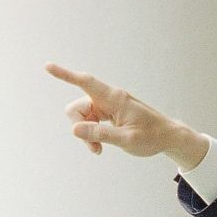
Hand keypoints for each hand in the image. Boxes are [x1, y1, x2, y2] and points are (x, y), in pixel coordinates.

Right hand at [45, 62, 207, 168]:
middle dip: (79, 127)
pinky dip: (92, 134)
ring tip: (99, 150)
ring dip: (87, 134)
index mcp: (115, 99)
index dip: (66, 75)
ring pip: (83, 117)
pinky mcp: (108, 114)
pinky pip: (90, 121)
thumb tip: (75, 130)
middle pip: (78, 107)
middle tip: (94, 148)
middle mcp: (109, 99)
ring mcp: (108, 106)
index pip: (86, 83)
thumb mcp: (127, 140)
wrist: (168, 137)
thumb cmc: (152, 137)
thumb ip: (101, 134)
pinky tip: (100, 146)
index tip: (48, 66)